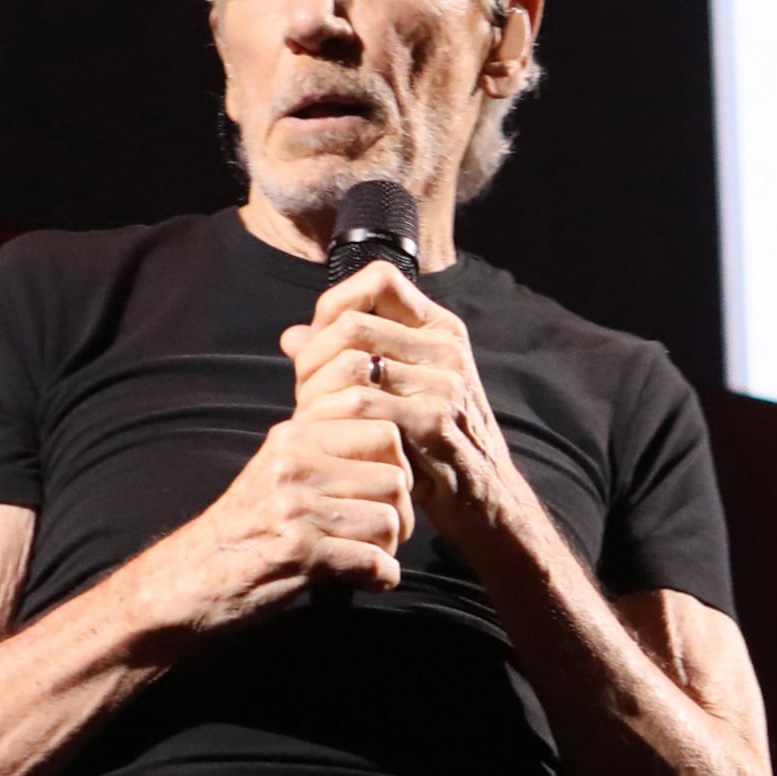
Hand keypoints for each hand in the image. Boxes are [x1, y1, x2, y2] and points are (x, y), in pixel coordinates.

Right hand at [124, 409, 412, 640]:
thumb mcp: (279, 469)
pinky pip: (372, 561)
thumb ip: (326, 447)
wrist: (185, 580)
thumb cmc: (244, 529)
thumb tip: (390, 434)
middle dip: (402, 514)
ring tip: (369, 559)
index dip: (399, 468)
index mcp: (294, 435)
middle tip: (383, 536)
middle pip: (395, 478)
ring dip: (389, 549)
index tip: (384, 497)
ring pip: (388, 520)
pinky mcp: (296, 553)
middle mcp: (293, 462)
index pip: (384, 430)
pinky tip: (367, 581)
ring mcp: (293, 507)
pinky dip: (380, 578)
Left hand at [282, 262, 529, 549]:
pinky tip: (326, 440)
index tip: (317, 341)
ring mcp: (445, 383)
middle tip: (303, 393)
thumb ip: (347, 358)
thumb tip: (291, 336)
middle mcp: (447, 348)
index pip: (380, 279)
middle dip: (313, 358)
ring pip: (352, 365)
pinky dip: (332, 421)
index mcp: (441, 329)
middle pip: (353, 324)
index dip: (335, 302)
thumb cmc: (432, 443)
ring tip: (311, 419)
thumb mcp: (400, 390)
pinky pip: (362, 407)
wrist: (485, 497)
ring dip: (317, 393)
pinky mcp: (434, 423)